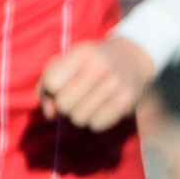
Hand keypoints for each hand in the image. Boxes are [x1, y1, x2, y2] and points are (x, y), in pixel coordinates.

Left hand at [35, 35, 156, 130]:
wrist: (131, 58)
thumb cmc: (90, 63)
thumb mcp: (66, 63)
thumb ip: (47, 86)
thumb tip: (49, 114)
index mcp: (83, 53)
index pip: (52, 83)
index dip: (52, 89)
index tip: (62, 84)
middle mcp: (101, 67)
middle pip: (64, 104)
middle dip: (64, 104)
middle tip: (75, 96)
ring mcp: (116, 85)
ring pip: (79, 118)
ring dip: (79, 114)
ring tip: (87, 103)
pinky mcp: (127, 101)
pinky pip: (97, 125)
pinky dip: (94, 121)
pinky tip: (100, 109)